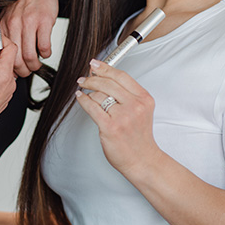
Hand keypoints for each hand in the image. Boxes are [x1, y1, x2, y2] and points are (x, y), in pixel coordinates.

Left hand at [0, 0, 57, 76]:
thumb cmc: (24, 3)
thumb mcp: (7, 16)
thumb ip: (4, 34)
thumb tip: (2, 56)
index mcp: (3, 25)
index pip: (2, 54)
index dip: (7, 66)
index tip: (12, 71)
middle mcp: (14, 24)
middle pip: (16, 58)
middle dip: (22, 70)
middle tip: (26, 72)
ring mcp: (29, 23)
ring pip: (30, 56)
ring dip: (35, 65)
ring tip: (36, 65)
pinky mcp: (44, 22)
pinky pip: (44, 47)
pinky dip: (46, 54)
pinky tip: (45, 52)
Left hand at [75, 59, 161, 175]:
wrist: (142, 160)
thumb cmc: (139, 137)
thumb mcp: (141, 110)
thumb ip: (127, 94)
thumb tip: (104, 77)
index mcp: (144, 99)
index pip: (121, 76)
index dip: (105, 67)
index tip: (95, 64)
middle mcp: (135, 106)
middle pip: (108, 82)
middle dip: (92, 78)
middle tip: (84, 78)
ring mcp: (123, 116)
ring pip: (98, 94)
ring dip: (88, 91)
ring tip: (83, 91)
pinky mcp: (110, 127)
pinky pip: (92, 107)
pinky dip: (83, 100)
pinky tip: (80, 97)